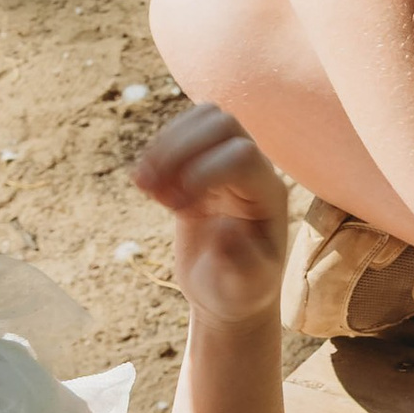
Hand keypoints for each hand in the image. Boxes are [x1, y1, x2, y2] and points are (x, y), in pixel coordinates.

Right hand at [132, 102, 288, 327]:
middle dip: (181, 147)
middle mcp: (251, 171)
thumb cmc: (242, 292)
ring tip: (144, 184)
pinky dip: (156, 152)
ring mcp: (224, 166)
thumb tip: (226, 230)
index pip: (241, 155)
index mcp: (269, 193)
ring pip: (201, 119)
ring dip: (165, 143)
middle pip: (222, 122)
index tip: (177, 208)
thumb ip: (241, 264)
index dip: (204, 171)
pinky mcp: (198, 170)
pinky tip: (146, 187)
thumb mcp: (245, 288)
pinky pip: (181, 136)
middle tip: (152, 189)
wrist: (228, 292)